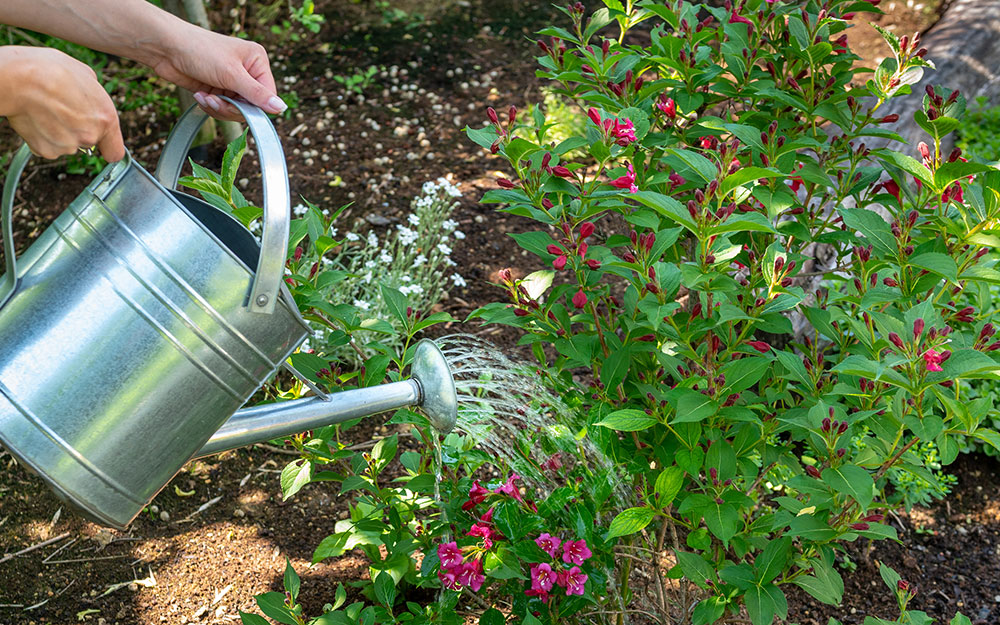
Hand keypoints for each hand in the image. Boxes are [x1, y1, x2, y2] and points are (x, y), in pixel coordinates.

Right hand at [0, 46, 123, 160]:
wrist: (19, 78)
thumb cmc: (50, 70)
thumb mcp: (85, 74)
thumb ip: (95, 95)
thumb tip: (93, 100)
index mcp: (106, 119)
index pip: (115, 152)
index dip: (107, 147)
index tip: (101, 144)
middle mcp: (90, 136)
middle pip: (86, 143)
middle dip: (76, 130)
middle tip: (61, 109)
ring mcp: (68, 146)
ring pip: (66, 144)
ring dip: (58, 132)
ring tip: (45, 110)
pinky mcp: (46, 150)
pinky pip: (47, 146)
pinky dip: (42, 136)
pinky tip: (36, 117)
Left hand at [149, 26, 285, 120]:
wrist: (165, 47)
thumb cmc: (199, 50)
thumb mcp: (232, 74)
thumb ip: (257, 94)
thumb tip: (281, 109)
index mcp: (257, 62)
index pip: (267, 95)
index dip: (255, 107)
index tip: (239, 107)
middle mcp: (246, 72)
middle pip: (251, 106)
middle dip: (231, 108)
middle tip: (216, 100)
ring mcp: (230, 81)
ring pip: (235, 110)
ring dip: (218, 107)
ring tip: (205, 96)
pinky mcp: (216, 89)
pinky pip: (221, 108)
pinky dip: (210, 106)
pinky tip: (200, 95)